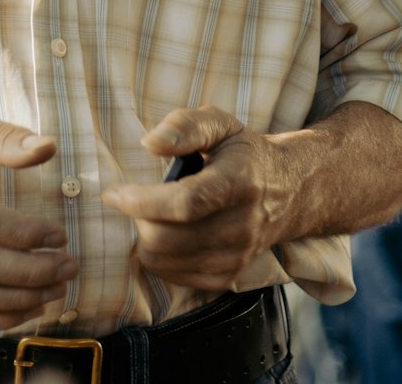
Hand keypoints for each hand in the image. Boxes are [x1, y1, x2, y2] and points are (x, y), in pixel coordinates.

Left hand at [102, 106, 287, 291]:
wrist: (288, 191)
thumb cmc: (243, 153)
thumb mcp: (220, 123)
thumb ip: (185, 126)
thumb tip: (150, 143)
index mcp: (239, 182)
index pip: (185, 203)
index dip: (143, 201)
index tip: (114, 192)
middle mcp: (241, 225)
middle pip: (169, 239)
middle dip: (138, 219)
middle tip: (132, 199)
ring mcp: (236, 256)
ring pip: (167, 261)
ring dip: (145, 238)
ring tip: (150, 213)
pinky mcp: (228, 277)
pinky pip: (175, 277)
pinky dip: (159, 257)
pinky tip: (166, 233)